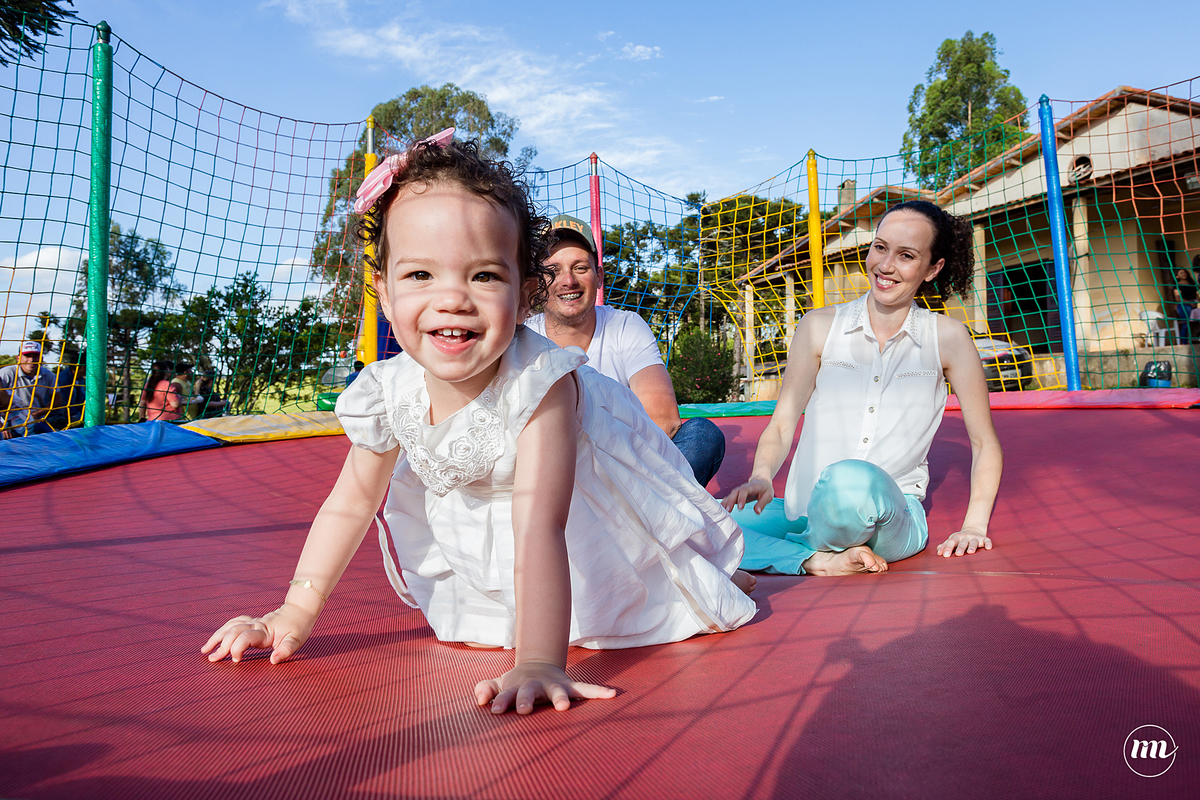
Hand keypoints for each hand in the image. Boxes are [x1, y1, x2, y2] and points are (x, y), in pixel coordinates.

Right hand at [201, 603, 317, 664]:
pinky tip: (216, 638)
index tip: (235, 661)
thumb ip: (286, 650)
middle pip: (233, 632)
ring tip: (205, 650)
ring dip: (216, 637)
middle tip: (213, 659)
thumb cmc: (298, 628)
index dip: (237, 648)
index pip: (245, 637)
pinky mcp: (251, 622)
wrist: (299, 612)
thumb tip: (273, 661)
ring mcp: (252, 622)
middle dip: (221, 645)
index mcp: (265, 631)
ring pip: (230, 626)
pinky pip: (233, 623)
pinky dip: (222, 630)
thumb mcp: (296, 640)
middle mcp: (256, 625)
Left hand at [474, 660, 615, 714]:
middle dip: (527, 699)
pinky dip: (598, 691)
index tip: (495, 710)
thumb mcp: (499, 685)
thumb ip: (486, 689)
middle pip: (530, 691)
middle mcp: (536, 686)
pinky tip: (612, 694)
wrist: (537, 667)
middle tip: (524, 709)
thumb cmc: (516, 684)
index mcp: (518, 687)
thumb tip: (479, 698)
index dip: (501, 701)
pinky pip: (585, 689)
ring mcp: (554, 686)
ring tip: (564, 707)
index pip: (507, 695)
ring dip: (561, 698)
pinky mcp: (569, 687)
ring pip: (558, 691)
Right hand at [721, 477, 773, 513]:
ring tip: (722, 512)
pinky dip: (724, 503)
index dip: (741, 498)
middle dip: (731, 501)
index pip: (744, 491)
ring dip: (726, 503)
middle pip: (735, 492)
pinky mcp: (736, 495)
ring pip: (730, 495)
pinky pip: (729, 498)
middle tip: (728, 510)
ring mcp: (738, 491)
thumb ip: (762, 503)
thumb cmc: (765, 489)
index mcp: (751, 486)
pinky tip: (721, 510)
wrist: (761, 481)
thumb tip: (757, 512)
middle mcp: (743, 488)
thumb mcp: (768, 496)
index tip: (740, 508)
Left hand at [935, 528, 991, 557]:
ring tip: (970, 552)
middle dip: (960, 548)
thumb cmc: (960, 538)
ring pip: (974, 542)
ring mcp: (975, 538)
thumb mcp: (952, 540)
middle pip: (962, 542)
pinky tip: (988, 548)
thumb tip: (938, 552)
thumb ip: (945, 545)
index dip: (947, 548)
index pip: (951, 542)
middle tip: (958, 554)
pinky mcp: (984, 539)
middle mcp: (965, 537)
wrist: (973, 529)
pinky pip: (986, 541)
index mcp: (956, 537)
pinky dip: (988, 544)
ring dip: (972, 546)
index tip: (944, 555)